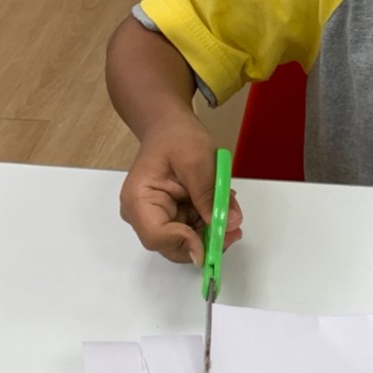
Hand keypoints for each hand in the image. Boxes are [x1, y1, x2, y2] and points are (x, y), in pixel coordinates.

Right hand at [119, 116, 241, 263]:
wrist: (170, 127)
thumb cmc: (176, 137)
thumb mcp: (197, 162)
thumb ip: (210, 195)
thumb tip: (229, 223)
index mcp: (139, 199)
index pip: (157, 236)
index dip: (186, 243)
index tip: (217, 237)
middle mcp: (142, 215)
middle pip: (172, 245)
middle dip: (205, 240)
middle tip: (233, 228)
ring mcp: (157, 217)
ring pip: (186, 241)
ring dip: (211, 230)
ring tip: (229, 206)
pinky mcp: (171, 217)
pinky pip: (192, 230)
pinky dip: (209, 222)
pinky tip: (219, 204)